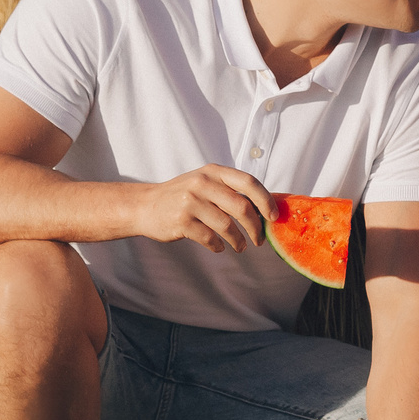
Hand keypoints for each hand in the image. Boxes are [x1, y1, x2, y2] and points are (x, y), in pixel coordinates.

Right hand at [139, 164, 274, 254]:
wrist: (145, 206)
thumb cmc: (182, 196)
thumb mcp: (204, 183)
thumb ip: (230, 190)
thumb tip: (265, 207)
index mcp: (213, 172)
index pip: (249, 182)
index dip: (266, 200)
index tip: (274, 216)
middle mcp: (202, 184)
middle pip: (242, 207)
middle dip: (255, 227)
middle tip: (259, 239)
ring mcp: (190, 202)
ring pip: (227, 226)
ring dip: (238, 241)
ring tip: (240, 246)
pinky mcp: (181, 221)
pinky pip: (210, 238)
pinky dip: (218, 246)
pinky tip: (218, 247)